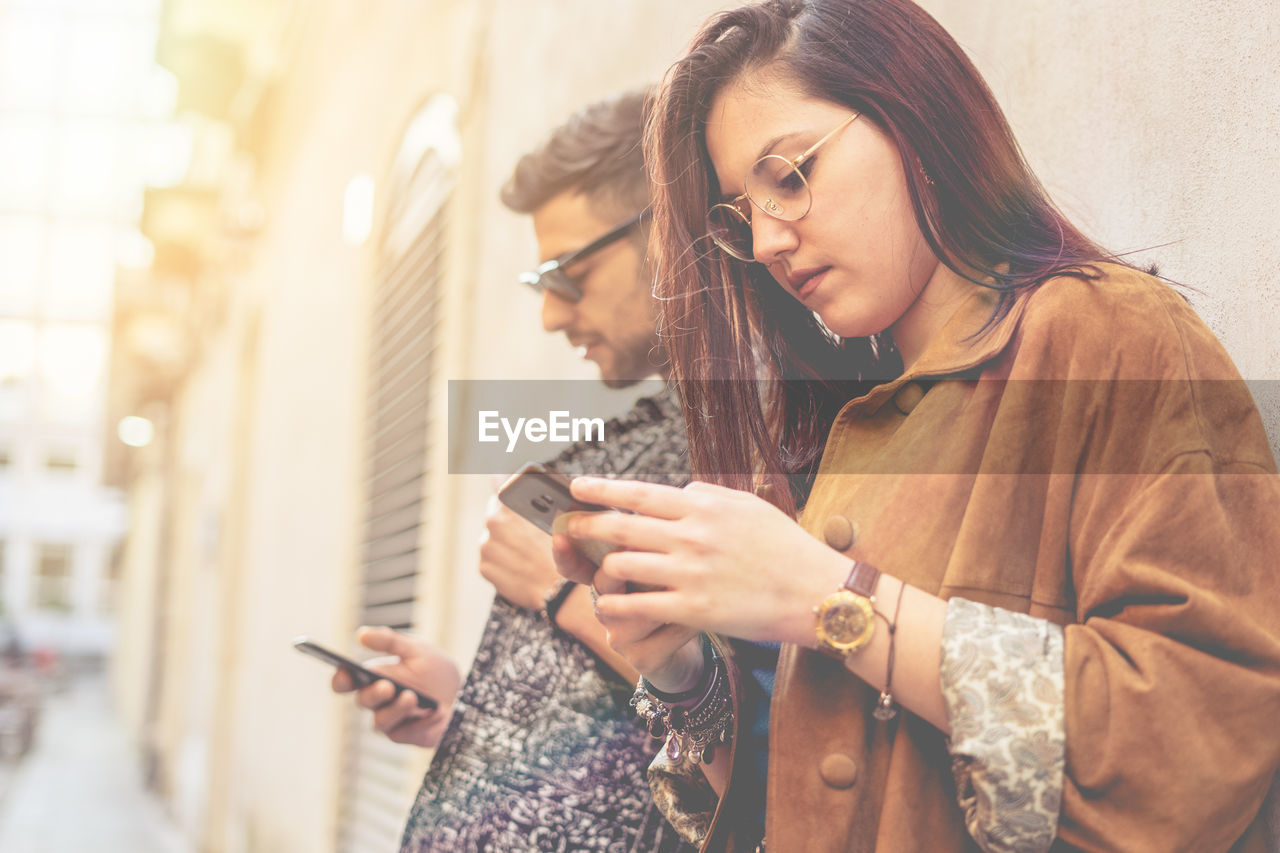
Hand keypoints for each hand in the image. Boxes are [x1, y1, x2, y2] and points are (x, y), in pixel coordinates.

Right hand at [330, 626, 460, 747]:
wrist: (463, 694)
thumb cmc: (434, 671)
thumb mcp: (416, 649)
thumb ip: (390, 641)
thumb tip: (361, 635)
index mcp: (373, 678)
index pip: (346, 682)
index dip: (341, 680)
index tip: (344, 672)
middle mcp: (377, 701)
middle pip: (363, 701)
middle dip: (374, 694)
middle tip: (387, 686)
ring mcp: (390, 720)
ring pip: (380, 721)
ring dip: (395, 709)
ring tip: (411, 697)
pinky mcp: (406, 736)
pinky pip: (403, 733)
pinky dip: (417, 723)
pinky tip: (432, 712)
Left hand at [478, 492, 560, 610]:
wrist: (558, 589)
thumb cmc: (564, 552)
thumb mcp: (556, 518)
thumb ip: (537, 502)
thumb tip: (531, 493)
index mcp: (510, 504)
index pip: (498, 479)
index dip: (506, 483)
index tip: (511, 488)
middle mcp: (492, 521)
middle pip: (495, 509)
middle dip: (508, 517)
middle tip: (526, 529)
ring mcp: (486, 545)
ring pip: (492, 535)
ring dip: (504, 539)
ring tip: (525, 551)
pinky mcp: (484, 566)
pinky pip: (492, 556)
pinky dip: (502, 559)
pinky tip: (520, 564)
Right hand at [551, 533, 703, 692]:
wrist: (688, 645)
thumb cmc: (670, 593)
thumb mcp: (655, 563)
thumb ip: (645, 537)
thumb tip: (646, 503)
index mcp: (605, 579)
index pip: (575, 566)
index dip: (565, 552)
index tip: (561, 534)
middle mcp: (605, 608)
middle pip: (603, 583)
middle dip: (626, 565)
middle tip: (648, 551)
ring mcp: (620, 636)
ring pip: (636, 610)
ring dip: (666, 595)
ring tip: (690, 585)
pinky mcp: (643, 658)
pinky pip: (665, 634)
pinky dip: (687, 622)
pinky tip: (701, 614)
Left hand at [565, 477, 848, 647]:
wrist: (815, 592)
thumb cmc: (785, 547)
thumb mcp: (748, 507)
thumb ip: (708, 497)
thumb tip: (677, 491)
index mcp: (703, 506)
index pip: (639, 494)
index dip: (601, 491)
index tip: (576, 488)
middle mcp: (692, 535)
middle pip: (620, 527)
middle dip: (585, 526)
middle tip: (567, 525)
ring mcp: (690, 573)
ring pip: (622, 567)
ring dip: (603, 570)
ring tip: (598, 573)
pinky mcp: (693, 610)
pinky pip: (637, 606)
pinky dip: (616, 605)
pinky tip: (609, 605)